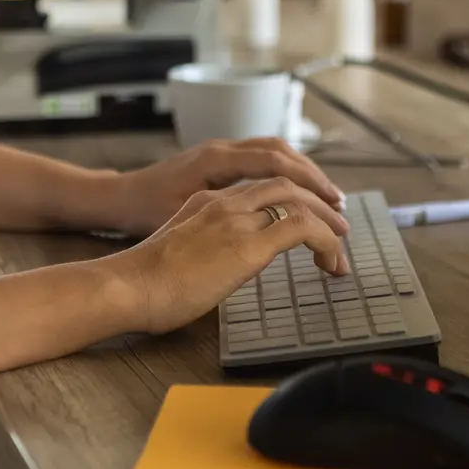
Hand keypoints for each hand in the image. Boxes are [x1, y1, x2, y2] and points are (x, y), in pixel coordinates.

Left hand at [102, 138, 345, 236]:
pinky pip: (258, 161)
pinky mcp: (214, 164)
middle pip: (281, 153)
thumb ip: (228, 220)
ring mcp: (217, 154)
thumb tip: (274, 226)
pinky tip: (293, 198)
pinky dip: (283, 175)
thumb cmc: (143, 215)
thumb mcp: (184, 221)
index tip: (334, 210)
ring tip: (326, 201)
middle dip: (314, 179)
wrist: (115, 203)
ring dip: (302, 174)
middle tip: (340, 207)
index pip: (277, 164)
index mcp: (216, 161)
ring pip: (272, 153)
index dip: (310, 186)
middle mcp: (220, 150)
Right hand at [111, 177, 350, 336]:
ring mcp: (236, 219)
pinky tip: (332, 261)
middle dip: (317, 199)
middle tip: (337, 221)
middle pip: (284, 182)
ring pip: (299, 199)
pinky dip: (326, 240)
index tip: (305, 218)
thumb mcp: (177, 255)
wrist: (127, 286)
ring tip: (342, 240)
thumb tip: (219, 270)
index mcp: (204, 201)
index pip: (258, 187)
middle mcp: (222, 201)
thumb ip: (202, 251)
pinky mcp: (248, 244)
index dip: (289, 197)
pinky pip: (302, 228)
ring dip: (327, 218)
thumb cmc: (142, 284)